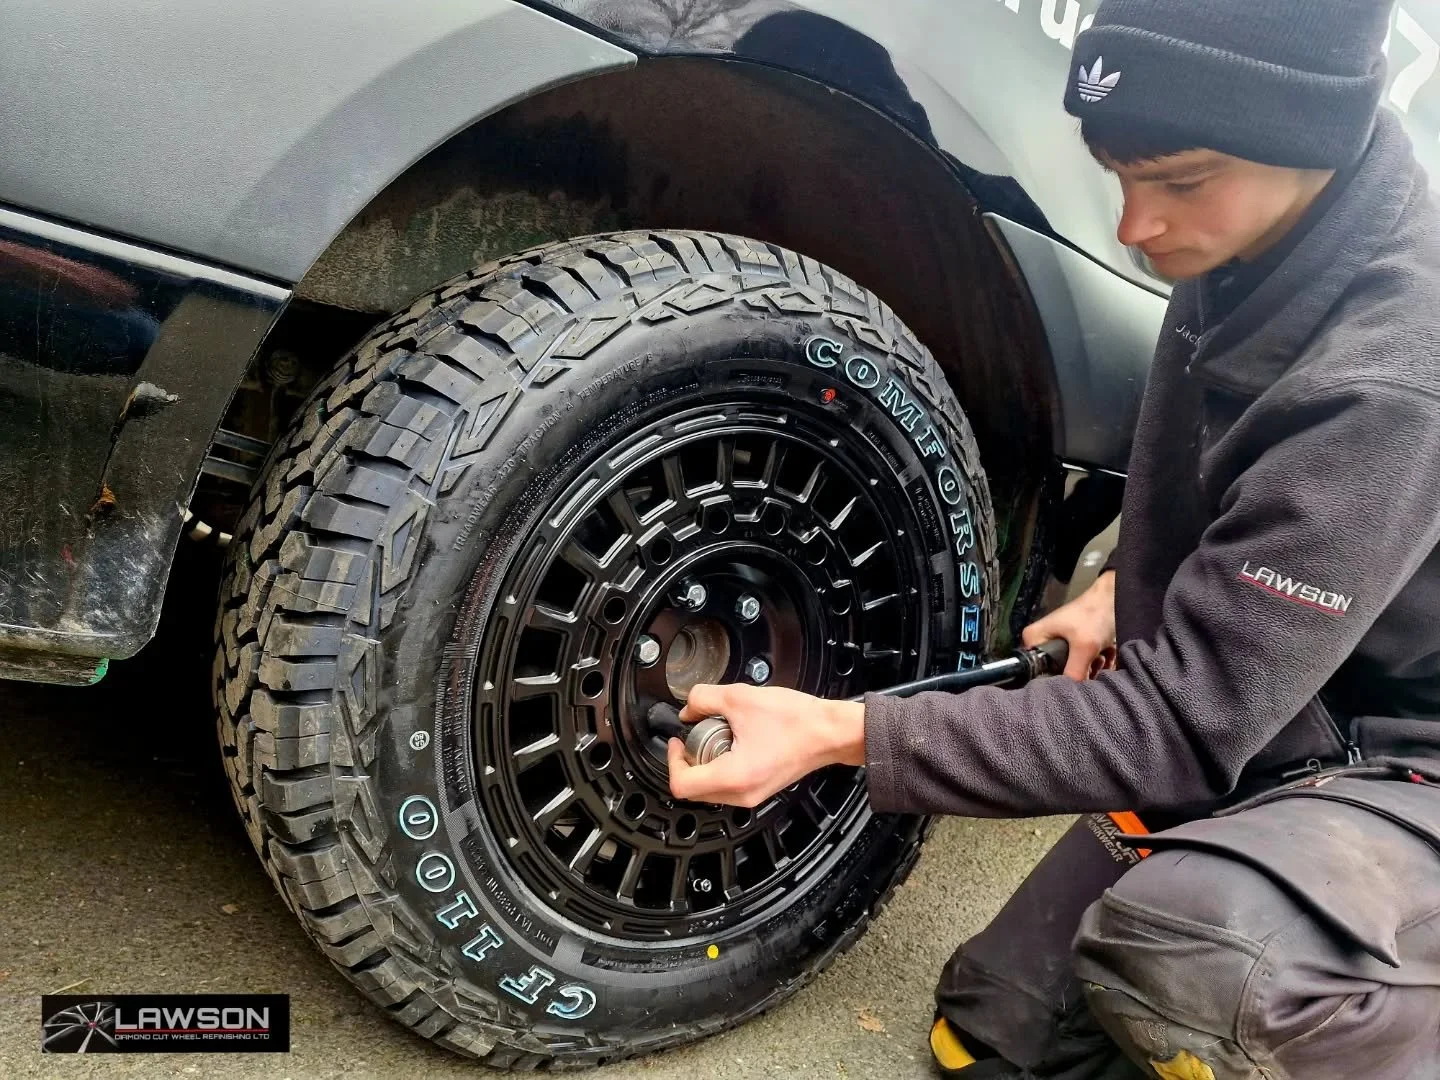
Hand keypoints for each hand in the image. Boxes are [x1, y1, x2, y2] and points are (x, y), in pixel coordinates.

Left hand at [666, 684, 865, 807]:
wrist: (830, 732)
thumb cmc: (796, 721)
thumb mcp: (739, 698)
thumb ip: (703, 699)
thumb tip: (688, 708)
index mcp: (733, 777)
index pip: (681, 784)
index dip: (671, 760)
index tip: (677, 741)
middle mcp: (742, 794)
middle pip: (694, 790)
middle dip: (688, 761)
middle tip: (696, 736)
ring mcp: (753, 795)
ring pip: (711, 789)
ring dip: (705, 764)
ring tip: (719, 737)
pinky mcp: (761, 789)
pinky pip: (729, 785)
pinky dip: (723, 766)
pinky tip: (735, 742)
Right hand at [1022, 570, 1116, 680]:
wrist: (1118, 597)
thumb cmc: (1094, 615)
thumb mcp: (1084, 646)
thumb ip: (1075, 673)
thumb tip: (1070, 696)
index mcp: (1034, 638)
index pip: (1037, 670)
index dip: (1056, 679)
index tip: (1074, 681)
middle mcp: (1044, 642)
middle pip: (1058, 671)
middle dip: (1080, 672)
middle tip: (1093, 665)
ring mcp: (1062, 644)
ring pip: (1075, 669)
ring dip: (1093, 667)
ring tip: (1102, 657)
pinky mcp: (1077, 645)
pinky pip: (1085, 663)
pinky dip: (1098, 662)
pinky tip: (1107, 655)